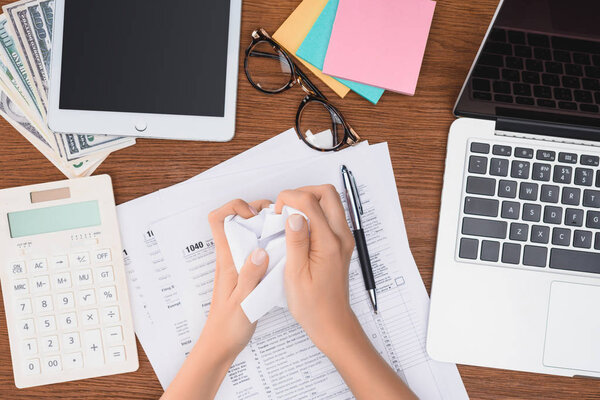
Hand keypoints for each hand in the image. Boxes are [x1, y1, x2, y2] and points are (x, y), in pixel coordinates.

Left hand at [162, 198, 272, 399]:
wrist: (221, 345)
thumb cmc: (228, 326)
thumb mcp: (242, 301)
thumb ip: (250, 276)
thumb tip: (259, 251)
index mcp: (226, 259)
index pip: (218, 219)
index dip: (234, 207)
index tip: (254, 214)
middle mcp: (230, 257)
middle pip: (235, 219)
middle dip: (255, 210)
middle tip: (274, 217)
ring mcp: (237, 264)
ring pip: (246, 233)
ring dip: (262, 225)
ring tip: (282, 230)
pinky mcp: (245, 273)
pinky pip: (254, 248)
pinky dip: (267, 242)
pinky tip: (281, 250)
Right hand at [275, 185, 356, 351]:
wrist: (331, 322)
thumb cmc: (312, 304)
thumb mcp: (295, 274)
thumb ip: (296, 241)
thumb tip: (293, 215)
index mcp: (329, 242)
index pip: (311, 202)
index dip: (290, 199)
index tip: (277, 212)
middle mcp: (341, 236)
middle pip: (327, 193)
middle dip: (303, 193)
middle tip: (285, 208)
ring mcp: (343, 238)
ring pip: (330, 202)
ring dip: (309, 202)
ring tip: (289, 218)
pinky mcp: (340, 243)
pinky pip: (329, 216)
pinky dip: (313, 213)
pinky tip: (298, 228)